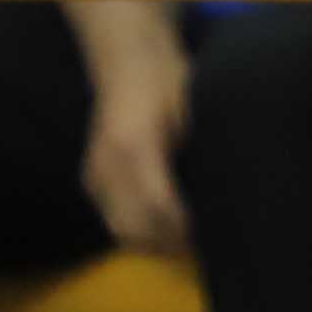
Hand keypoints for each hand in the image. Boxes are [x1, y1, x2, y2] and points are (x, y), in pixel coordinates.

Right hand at [79, 53, 191, 256]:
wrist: (131, 66)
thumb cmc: (173, 87)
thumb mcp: (195, 117)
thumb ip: (199, 159)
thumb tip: (220, 200)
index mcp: (136, 146)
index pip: (158, 205)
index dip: (183, 228)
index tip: (209, 235)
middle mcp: (108, 163)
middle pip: (136, 227)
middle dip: (170, 243)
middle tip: (203, 246)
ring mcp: (95, 172)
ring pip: (121, 229)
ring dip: (152, 243)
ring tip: (185, 242)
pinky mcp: (90, 179)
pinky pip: (112, 218)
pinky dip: (137, 230)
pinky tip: (162, 228)